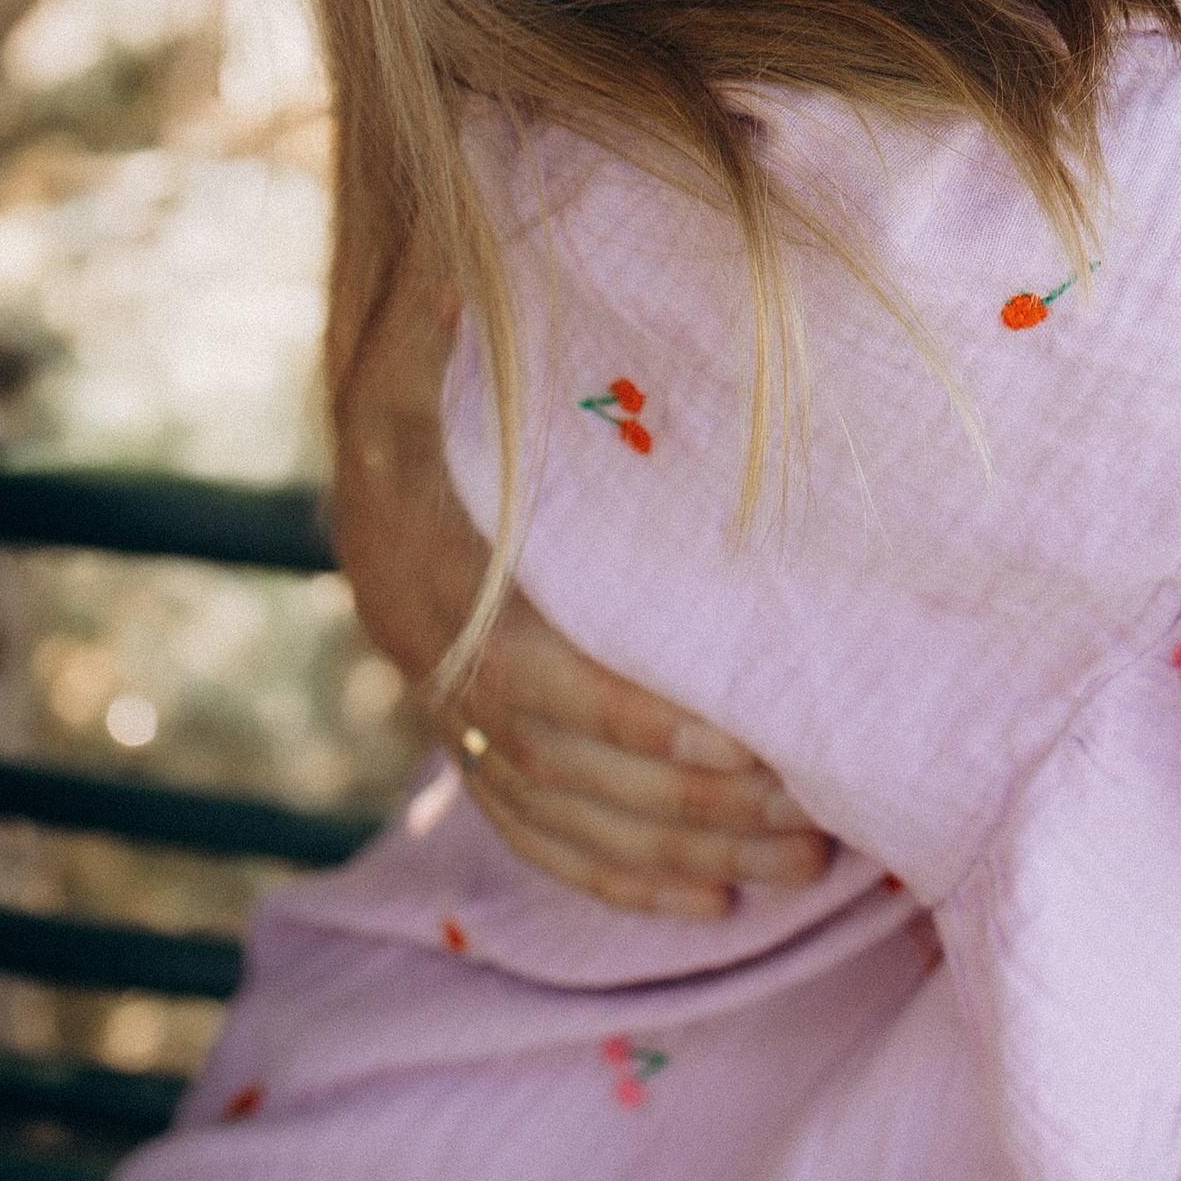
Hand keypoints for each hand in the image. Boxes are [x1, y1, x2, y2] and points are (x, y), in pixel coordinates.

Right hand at [330, 255, 828, 919]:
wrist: (366, 427)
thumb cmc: (427, 363)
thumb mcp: (427, 332)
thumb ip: (466, 317)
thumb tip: (490, 274)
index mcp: (428, 562)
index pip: (536, 675)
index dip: (633, 719)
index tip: (740, 745)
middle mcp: (431, 656)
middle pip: (566, 767)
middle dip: (690, 805)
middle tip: (815, 822)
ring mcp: (445, 710)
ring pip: (563, 815)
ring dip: (680, 852)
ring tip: (801, 865)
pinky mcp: (468, 742)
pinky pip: (537, 834)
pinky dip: (618, 877)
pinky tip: (710, 906)